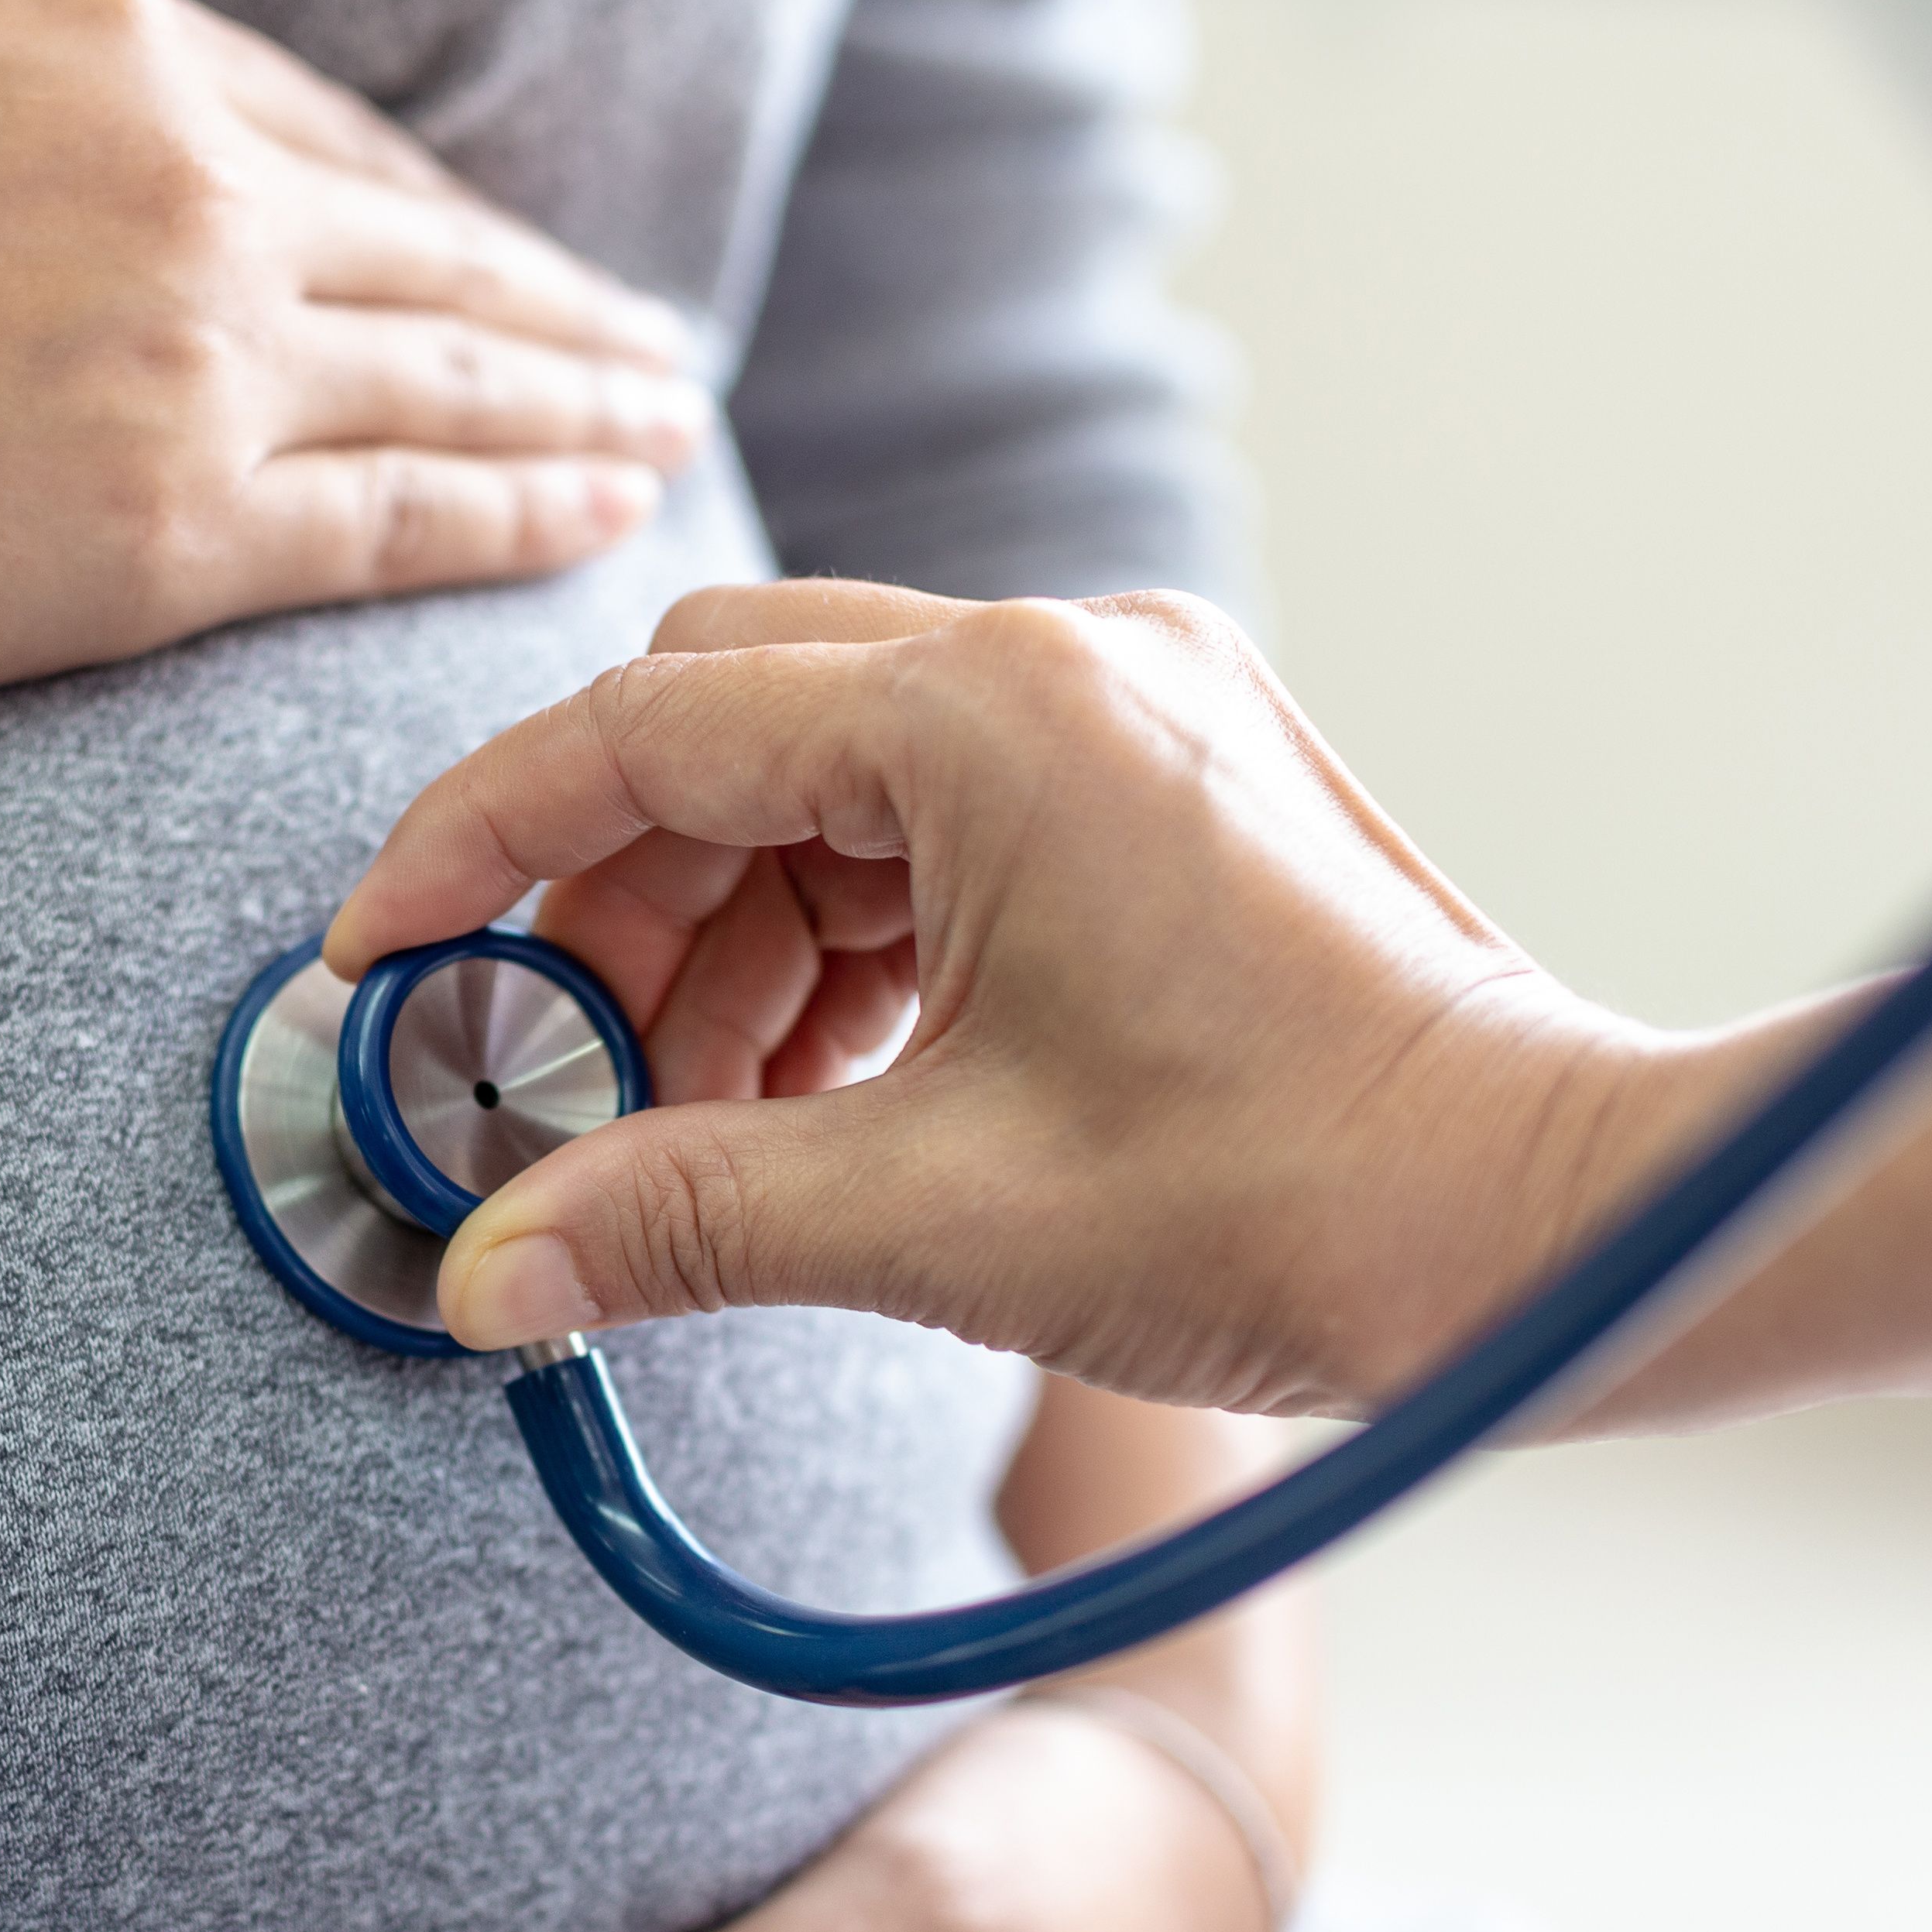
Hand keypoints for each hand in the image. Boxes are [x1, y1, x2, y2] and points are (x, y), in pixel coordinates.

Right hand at [0, 0, 706, 704]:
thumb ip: (31, 94)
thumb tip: (115, 147)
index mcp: (111, 45)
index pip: (333, 142)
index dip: (436, 217)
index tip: (501, 265)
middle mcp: (185, 183)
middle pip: (435, 255)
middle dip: (559, 311)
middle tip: (650, 354)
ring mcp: (187, 357)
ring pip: (452, 385)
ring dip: (579, 412)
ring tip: (659, 435)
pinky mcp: (159, 531)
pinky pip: (393, 523)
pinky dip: (513, 517)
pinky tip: (592, 516)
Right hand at [321, 582, 1708, 1418]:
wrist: (1550, 1228)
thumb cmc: (1297, 1204)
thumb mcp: (937, 1216)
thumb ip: (680, 1217)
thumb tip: (484, 1273)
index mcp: (994, 716)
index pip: (642, 728)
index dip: (477, 847)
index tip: (381, 961)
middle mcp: (1061, 658)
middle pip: (723, 727)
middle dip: (610, 910)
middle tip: (558, 1090)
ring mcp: (1128, 705)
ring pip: (824, 783)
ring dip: (728, 948)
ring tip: (708, 1131)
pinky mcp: (1168, 776)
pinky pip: (935, 823)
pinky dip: (844, 947)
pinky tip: (824, 1093)